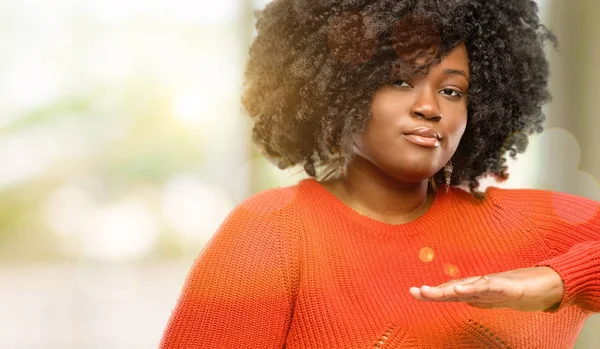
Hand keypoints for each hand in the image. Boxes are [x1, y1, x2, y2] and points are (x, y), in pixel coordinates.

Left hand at [409, 266, 564, 311]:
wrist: (540, 285)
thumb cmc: (511, 289)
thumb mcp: (487, 298)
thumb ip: (472, 296)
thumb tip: (457, 297)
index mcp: (472, 290)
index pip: (448, 292)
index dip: (431, 292)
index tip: (413, 292)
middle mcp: (478, 285)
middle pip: (452, 289)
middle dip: (433, 291)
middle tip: (415, 291)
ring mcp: (491, 285)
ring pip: (466, 287)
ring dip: (447, 289)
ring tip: (430, 291)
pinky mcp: (505, 286)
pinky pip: (487, 287)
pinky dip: (473, 288)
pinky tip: (461, 290)